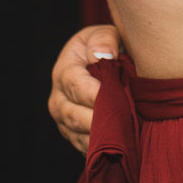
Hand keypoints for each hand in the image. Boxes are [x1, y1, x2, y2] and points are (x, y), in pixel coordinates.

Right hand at [50, 24, 119, 153]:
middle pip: (72, 115)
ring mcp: (63, 120)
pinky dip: (101, 149)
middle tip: (123, 121)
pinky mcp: (73, 135)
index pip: (74, 84)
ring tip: (124, 134)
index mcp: (65, 70)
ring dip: (101, 137)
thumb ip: (104, 39)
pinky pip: (84, 147)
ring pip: (77, 135)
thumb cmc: (105, 47)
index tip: (115, 96)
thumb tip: (102, 55)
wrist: (99, 65)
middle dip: (98, 120)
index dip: (93, 92)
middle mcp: (58, 98)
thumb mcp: (105, 33)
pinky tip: (119, 146)